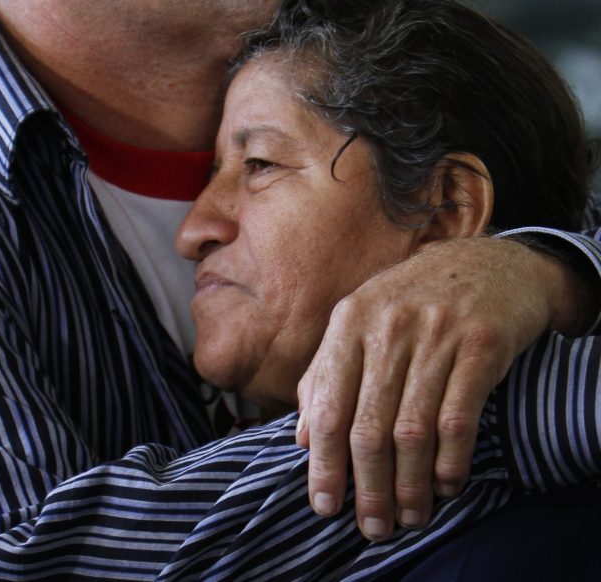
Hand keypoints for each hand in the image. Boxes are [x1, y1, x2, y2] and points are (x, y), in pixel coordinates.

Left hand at [295, 236, 584, 538]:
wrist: (487, 263)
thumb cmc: (413, 302)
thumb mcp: (362, 321)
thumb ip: (327, 373)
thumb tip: (304, 438)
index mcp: (350, 321)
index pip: (329, 404)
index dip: (324, 463)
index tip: (325, 505)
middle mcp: (389, 326)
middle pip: (369, 426)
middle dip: (368, 488)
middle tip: (373, 528)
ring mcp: (437, 334)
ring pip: (413, 429)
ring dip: (410, 485)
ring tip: (410, 517)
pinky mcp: (481, 344)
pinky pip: (459, 417)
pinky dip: (451, 460)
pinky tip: (447, 484)